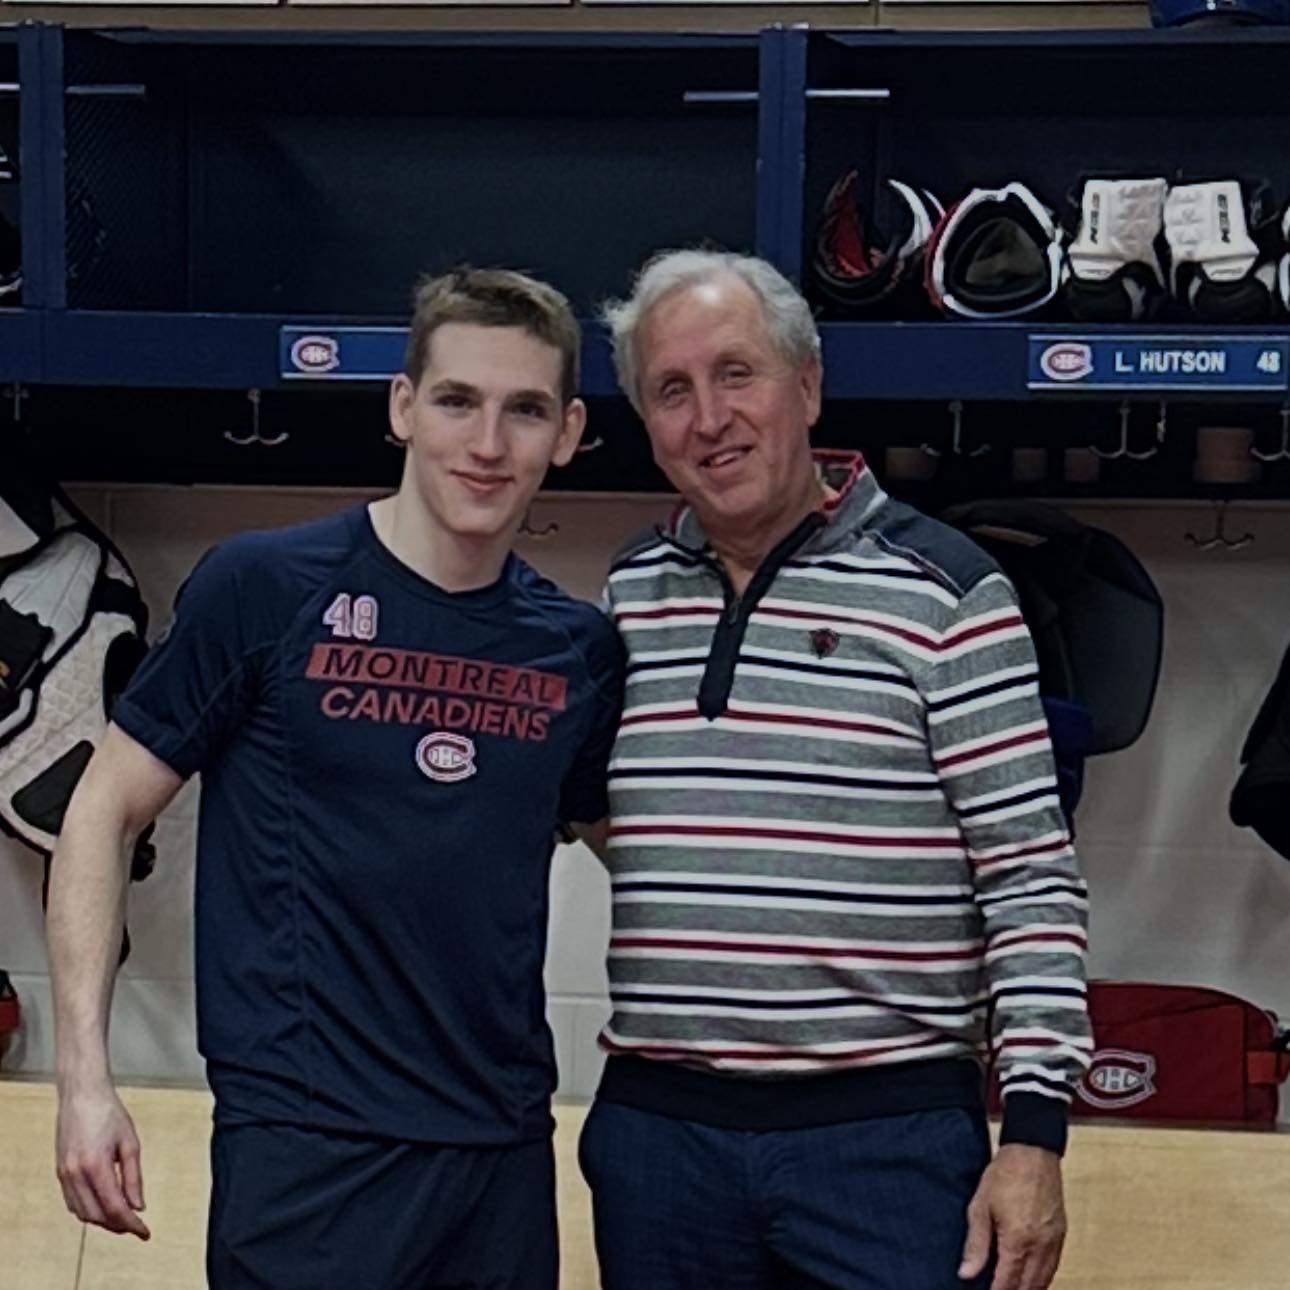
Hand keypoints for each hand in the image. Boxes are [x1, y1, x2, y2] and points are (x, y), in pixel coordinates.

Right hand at [56, 1081, 150, 1239]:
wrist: (82, 1094)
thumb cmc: (109, 1112)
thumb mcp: (130, 1143)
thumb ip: (134, 1177)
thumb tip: (138, 1205)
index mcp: (95, 1166)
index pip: (115, 1208)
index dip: (131, 1224)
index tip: (145, 1232)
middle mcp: (75, 1175)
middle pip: (97, 1216)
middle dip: (118, 1225)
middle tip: (137, 1226)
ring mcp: (64, 1175)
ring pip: (82, 1213)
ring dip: (102, 1220)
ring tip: (123, 1218)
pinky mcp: (60, 1172)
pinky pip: (72, 1202)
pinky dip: (88, 1210)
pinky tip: (103, 1206)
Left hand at [958, 1143, 1063, 1289]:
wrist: (1033, 1152)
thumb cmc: (1005, 1175)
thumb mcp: (980, 1206)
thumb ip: (975, 1244)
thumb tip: (966, 1273)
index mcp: (1017, 1241)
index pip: (1007, 1283)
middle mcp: (1040, 1246)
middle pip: (1028, 1287)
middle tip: (996, 1289)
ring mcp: (1054, 1241)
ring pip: (1044, 1280)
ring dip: (1029, 1289)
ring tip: (1012, 1287)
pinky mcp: (1061, 1234)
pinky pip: (1054, 1267)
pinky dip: (1042, 1278)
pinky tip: (1031, 1279)